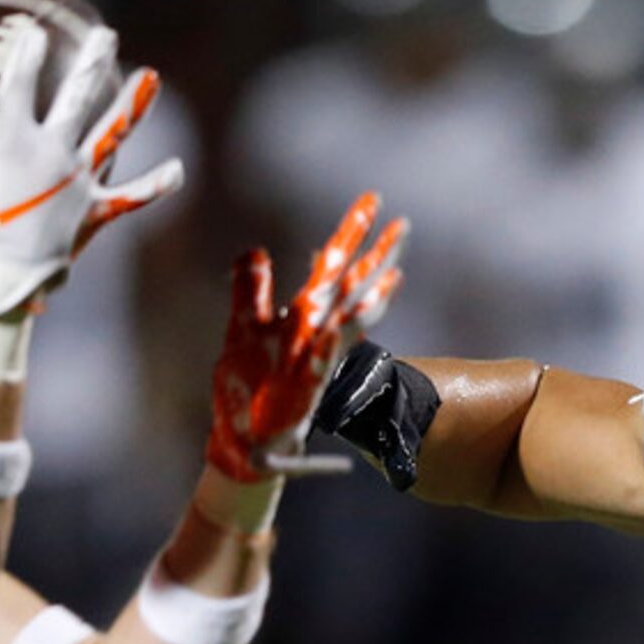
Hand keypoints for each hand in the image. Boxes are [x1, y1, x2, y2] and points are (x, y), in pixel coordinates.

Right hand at [0, 24, 182, 317]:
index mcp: (16, 140)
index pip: (20, 86)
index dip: (25, 57)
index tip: (34, 31)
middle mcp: (54, 153)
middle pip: (76, 98)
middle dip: (92, 63)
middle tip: (106, 35)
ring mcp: (78, 182)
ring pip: (111, 135)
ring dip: (133, 104)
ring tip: (151, 77)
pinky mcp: (94, 212)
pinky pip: (130, 198)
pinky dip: (154, 185)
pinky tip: (178, 170)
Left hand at [205, 191, 406, 483]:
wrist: (244, 442)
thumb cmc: (247, 388)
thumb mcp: (242, 330)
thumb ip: (250, 289)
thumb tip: (256, 250)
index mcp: (304, 318)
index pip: (332, 266)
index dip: (352, 233)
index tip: (374, 200)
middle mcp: (315, 335)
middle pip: (350, 287)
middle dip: (375, 255)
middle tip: (401, 222)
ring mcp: (313, 361)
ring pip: (350, 322)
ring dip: (371, 296)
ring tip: (395, 271)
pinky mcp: (304, 388)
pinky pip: (322, 362)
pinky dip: (333, 344)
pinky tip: (339, 328)